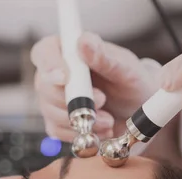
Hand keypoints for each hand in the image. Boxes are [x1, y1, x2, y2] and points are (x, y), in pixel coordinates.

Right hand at [31, 32, 160, 141]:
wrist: (137, 110)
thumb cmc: (132, 82)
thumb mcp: (125, 68)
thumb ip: (104, 57)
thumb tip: (83, 41)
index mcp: (68, 51)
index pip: (44, 52)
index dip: (49, 64)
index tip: (65, 78)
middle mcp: (55, 75)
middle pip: (44, 87)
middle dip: (73, 98)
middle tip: (102, 100)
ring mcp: (53, 100)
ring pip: (50, 111)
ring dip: (81, 119)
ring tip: (109, 120)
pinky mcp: (57, 123)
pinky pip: (58, 131)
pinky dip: (80, 133)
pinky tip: (100, 129)